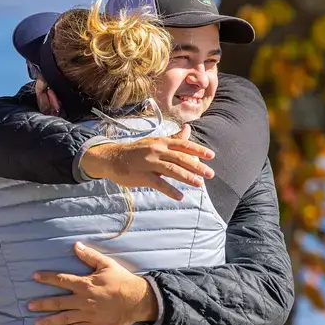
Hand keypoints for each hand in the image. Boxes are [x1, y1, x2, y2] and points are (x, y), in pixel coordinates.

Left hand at [28, 242, 158, 324]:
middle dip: (42, 304)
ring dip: (49, 321)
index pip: (62, 280)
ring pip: (64, 318)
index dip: (47, 278)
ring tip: (36, 324)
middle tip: (29, 306)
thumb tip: (76, 245)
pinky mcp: (94, 324)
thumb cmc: (122, 281)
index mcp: (85, 284)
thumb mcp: (107, 264)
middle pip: (58, 302)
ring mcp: (87, 314)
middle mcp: (83, 300)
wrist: (138, 300)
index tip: (34, 277)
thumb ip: (90, 256)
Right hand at [80, 124, 215, 200]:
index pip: (183, 145)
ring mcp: (149, 163)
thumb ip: (173, 138)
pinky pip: (159, 184)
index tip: (211, 156)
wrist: (113, 158)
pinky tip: (180, 196)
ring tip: (199, 184)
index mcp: (161, 142)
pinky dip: (170, 190)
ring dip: (187, 177)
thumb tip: (188, 129)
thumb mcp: (155, 142)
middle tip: (210, 174)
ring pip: (172, 170)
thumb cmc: (137, 151)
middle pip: (181, 158)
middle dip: (197, 166)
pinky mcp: (142, 175)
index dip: (198, 150)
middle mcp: (157, 150)